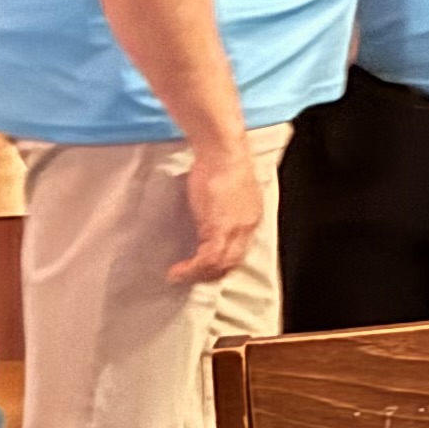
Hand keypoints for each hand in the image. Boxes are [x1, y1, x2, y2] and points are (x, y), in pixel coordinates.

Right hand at [168, 136, 264, 285]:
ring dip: (197, 275)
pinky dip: (191, 269)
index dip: (221, 262)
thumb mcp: (225, 189)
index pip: (239, 250)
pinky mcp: (220, 228)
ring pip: (220, 266)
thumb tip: (207, 214)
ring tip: (178, 276)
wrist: (223, 150)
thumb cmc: (221, 161)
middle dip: (209, 274)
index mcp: (251, 216)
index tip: (203, 267)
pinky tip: (177, 271)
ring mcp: (236, 229)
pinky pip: (207, 259)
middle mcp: (248, 226)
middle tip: (189, 277)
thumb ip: (220, 206)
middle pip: (232, 262)